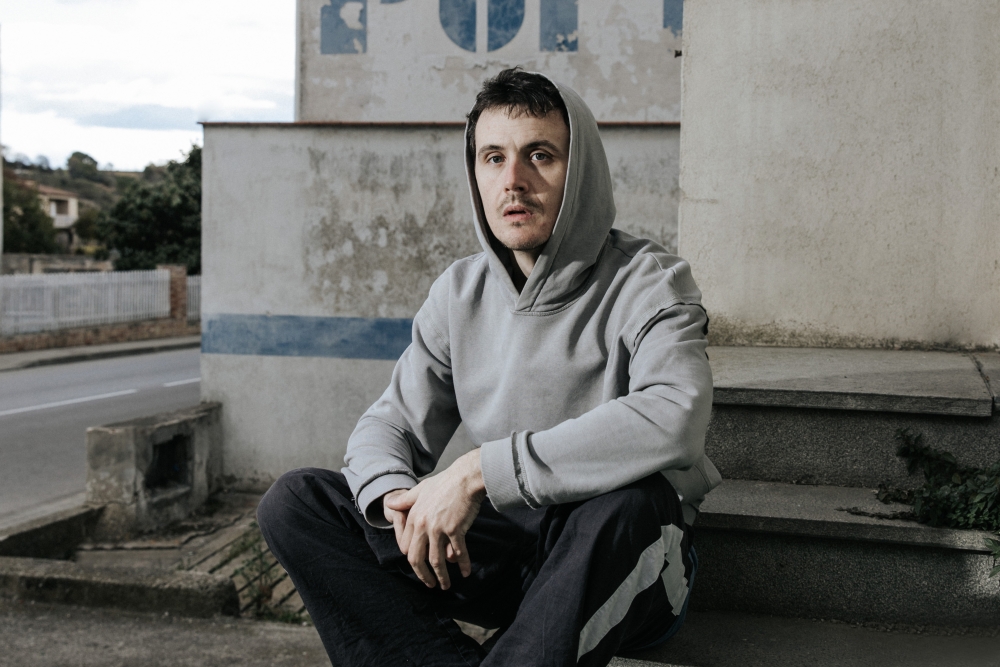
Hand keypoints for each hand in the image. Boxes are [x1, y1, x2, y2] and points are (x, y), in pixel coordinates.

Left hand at [384, 449, 485, 589]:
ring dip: (442, 576)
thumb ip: (405, 500)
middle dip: (424, 576)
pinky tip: (466, 572)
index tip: (421, 569)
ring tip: (446, 585)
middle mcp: (423, 525)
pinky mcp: (455, 529)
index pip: (407, 547)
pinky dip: (463, 564)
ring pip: (436, 560)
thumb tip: (390, 504)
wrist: (465, 477)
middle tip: (430, 584)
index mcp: (414, 517)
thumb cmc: (445, 482)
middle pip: (418, 558)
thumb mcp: (421, 490)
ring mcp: (438, 528)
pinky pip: (458, 553)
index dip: (414, 561)